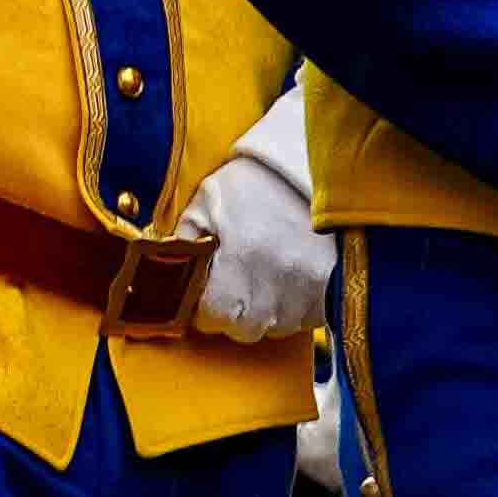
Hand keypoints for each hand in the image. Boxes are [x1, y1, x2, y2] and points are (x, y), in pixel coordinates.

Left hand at [180, 136, 321, 345]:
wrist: (316, 166)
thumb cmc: (257, 183)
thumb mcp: (208, 202)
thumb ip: (183, 242)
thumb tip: (163, 276)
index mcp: (241, 261)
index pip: (213, 318)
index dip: (204, 310)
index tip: (207, 296)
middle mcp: (276, 284)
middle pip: (244, 329)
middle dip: (233, 314)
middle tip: (235, 287)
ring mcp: (310, 291)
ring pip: (277, 327)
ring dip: (265, 312)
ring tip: (265, 278)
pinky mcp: (334, 292)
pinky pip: (307, 320)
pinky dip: (295, 308)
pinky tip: (290, 280)